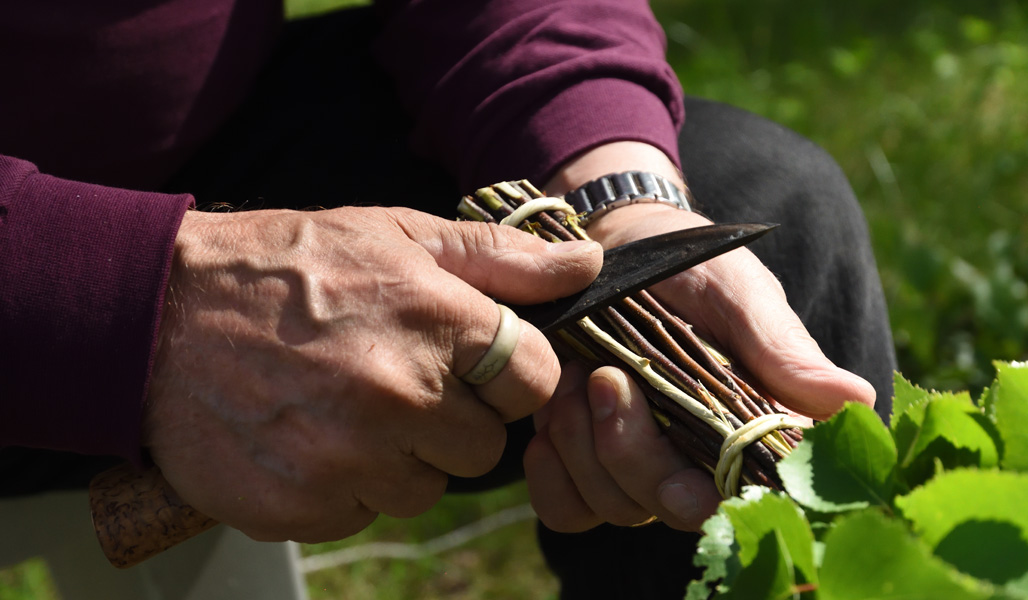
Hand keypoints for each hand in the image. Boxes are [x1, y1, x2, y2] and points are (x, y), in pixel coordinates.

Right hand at [143, 206, 601, 542]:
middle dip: (451, 416)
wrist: (158, 315)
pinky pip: (362, 511)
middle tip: (391, 376)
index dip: (508, 371)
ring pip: (424, 485)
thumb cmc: (288, 266)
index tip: (473, 361)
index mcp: (435, 320)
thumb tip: (588, 263)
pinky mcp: (303, 507)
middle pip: (483, 445)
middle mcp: (398, 396)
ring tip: (342, 402)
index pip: (534, 379)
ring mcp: (348, 460)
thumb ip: (499, 257)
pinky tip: (308, 434)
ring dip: (397, 454)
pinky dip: (345, 483)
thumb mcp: (395, 234)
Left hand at [524, 142, 874, 531]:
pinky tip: (550, 421)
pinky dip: (552, 471)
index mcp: (742, 434)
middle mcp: (690, 460)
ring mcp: (632, 461)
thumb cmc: (691, 268)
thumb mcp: (739, 295)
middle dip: (629, 453)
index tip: (680, 473)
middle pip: (663, 507)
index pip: (737, 499)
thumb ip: (782, 351)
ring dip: (583, 445)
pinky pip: (563, 505)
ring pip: (610, 505)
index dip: (709, 498)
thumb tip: (858, 401)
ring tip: (574, 376)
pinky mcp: (579, 455)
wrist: (616, 244)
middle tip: (604, 378)